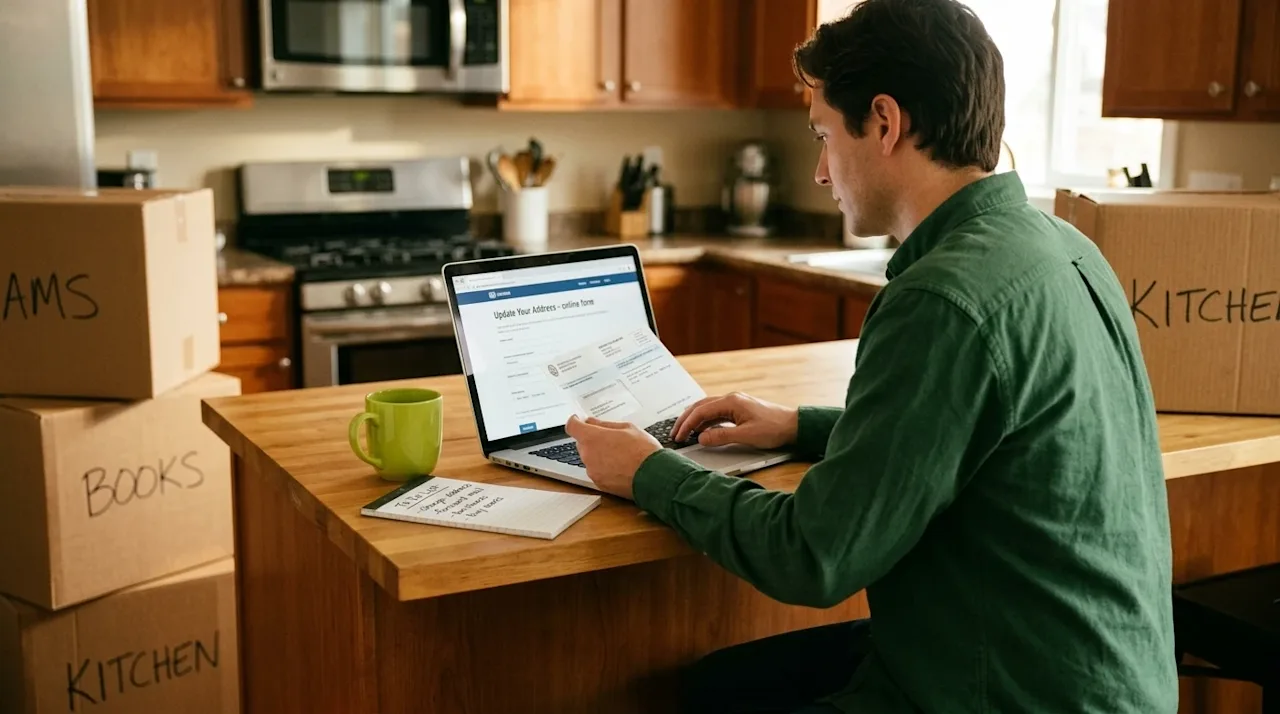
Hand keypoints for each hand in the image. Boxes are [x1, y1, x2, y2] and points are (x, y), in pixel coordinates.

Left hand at [564, 415, 660, 499]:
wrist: (654, 476)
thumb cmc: (643, 450)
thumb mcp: (627, 428)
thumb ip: (605, 424)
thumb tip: (591, 422)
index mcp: (592, 438)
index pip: (572, 426)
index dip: (575, 421)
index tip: (579, 420)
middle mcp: (588, 455)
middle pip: (582, 443)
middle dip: (592, 439)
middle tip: (611, 439)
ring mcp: (592, 471)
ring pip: (590, 458)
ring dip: (599, 454)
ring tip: (621, 454)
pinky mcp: (599, 483)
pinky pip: (597, 471)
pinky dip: (604, 468)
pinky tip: (621, 466)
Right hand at [671, 392, 798, 449]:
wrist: (794, 425)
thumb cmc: (774, 428)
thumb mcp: (746, 436)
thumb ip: (721, 436)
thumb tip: (701, 438)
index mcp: (731, 402)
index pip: (701, 411)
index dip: (687, 424)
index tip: (678, 436)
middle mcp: (731, 399)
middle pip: (700, 407)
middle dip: (686, 420)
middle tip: (675, 433)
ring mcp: (735, 404)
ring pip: (707, 409)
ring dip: (695, 420)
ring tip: (684, 433)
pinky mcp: (739, 410)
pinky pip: (716, 413)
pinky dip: (705, 421)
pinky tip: (702, 431)